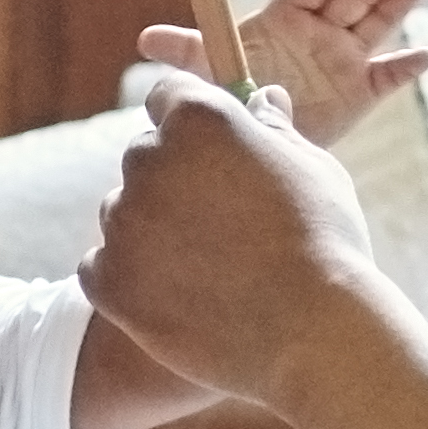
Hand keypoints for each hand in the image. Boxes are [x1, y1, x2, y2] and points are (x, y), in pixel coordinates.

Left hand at [80, 75, 387, 409]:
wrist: (312, 333)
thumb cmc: (325, 243)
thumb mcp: (313, 169)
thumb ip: (275, 130)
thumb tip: (262, 101)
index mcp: (199, 118)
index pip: (169, 96)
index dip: (190, 120)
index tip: (212, 150)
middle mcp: (149, 160)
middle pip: (144, 156)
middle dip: (173, 178)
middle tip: (222, 223)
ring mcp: (123, 221)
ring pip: (123, 213)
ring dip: (152, 229)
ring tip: (209, 268)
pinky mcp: (107, 280)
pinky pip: (101, 266)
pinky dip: (130, 278)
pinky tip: (179, 295)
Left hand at [138, 0, 427, 123]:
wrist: (257, 140)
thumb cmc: (233, 93)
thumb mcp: (210, 70)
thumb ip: (188, 49)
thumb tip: (145, 39)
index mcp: (287, 17)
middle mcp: (320, 32)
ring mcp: (343, 59)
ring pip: (378, 23)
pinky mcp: (360, 92)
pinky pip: (388, 78)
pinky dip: (407, 68)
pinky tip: (427, 55)